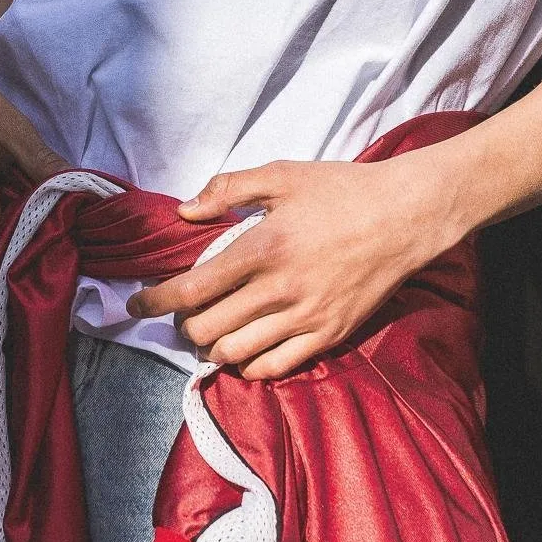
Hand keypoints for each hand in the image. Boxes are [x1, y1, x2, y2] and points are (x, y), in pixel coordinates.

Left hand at [126, 153, 460, 380]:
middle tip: (182, 310)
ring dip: (211, 345)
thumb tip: (185, 211)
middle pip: (207, 327)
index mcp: (263, 246)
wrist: (406, 214)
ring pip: (236, 353)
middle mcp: (280, 289)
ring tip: (210, 328)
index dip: (155, 301)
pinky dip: (248, 364)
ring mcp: (306, 317)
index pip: (193, 288)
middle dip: (183, 323)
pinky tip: (243, 348)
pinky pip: (275, 367)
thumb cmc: (342, 189)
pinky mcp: (328, 335)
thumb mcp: (283, 173)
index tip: (136, 305)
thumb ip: (229, 188)